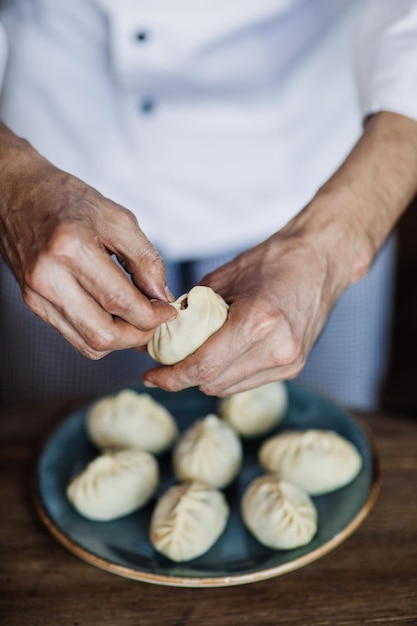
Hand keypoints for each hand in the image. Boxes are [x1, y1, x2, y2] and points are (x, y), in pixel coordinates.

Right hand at [0, 127, 175, 357]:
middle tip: (155, 320)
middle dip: (139, 334)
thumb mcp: (117, 218)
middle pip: (104, 334)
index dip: (153, 315)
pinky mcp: (33, 303)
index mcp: (71, 248)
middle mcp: (49, 276)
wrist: (17, 194)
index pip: (120, 301)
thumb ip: (146, 259)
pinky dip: (101, 336)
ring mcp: (37, 294)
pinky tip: (114, 318)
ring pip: (89, 344)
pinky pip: (74, 337)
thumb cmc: (67, 200)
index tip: (167, 310)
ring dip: (121, 340)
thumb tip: (162, 296)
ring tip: (137, 321)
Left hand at [143, 111, 416, 395]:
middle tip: (166, 362)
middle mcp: (277, 348)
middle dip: (184, 377)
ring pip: (229, 388)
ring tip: (192, 357)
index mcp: (257, 321)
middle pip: (214, 383)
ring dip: (205, 378)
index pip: (204, 367)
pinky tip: (219, 356)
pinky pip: (247, 382)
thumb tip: (164, 332)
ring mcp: (290, 362)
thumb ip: (192, 309)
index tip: (151, 376)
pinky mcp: (295, 367)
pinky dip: (227, 373)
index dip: (172, 377)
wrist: (321, 260)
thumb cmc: (274, 261)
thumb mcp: (223, 277)